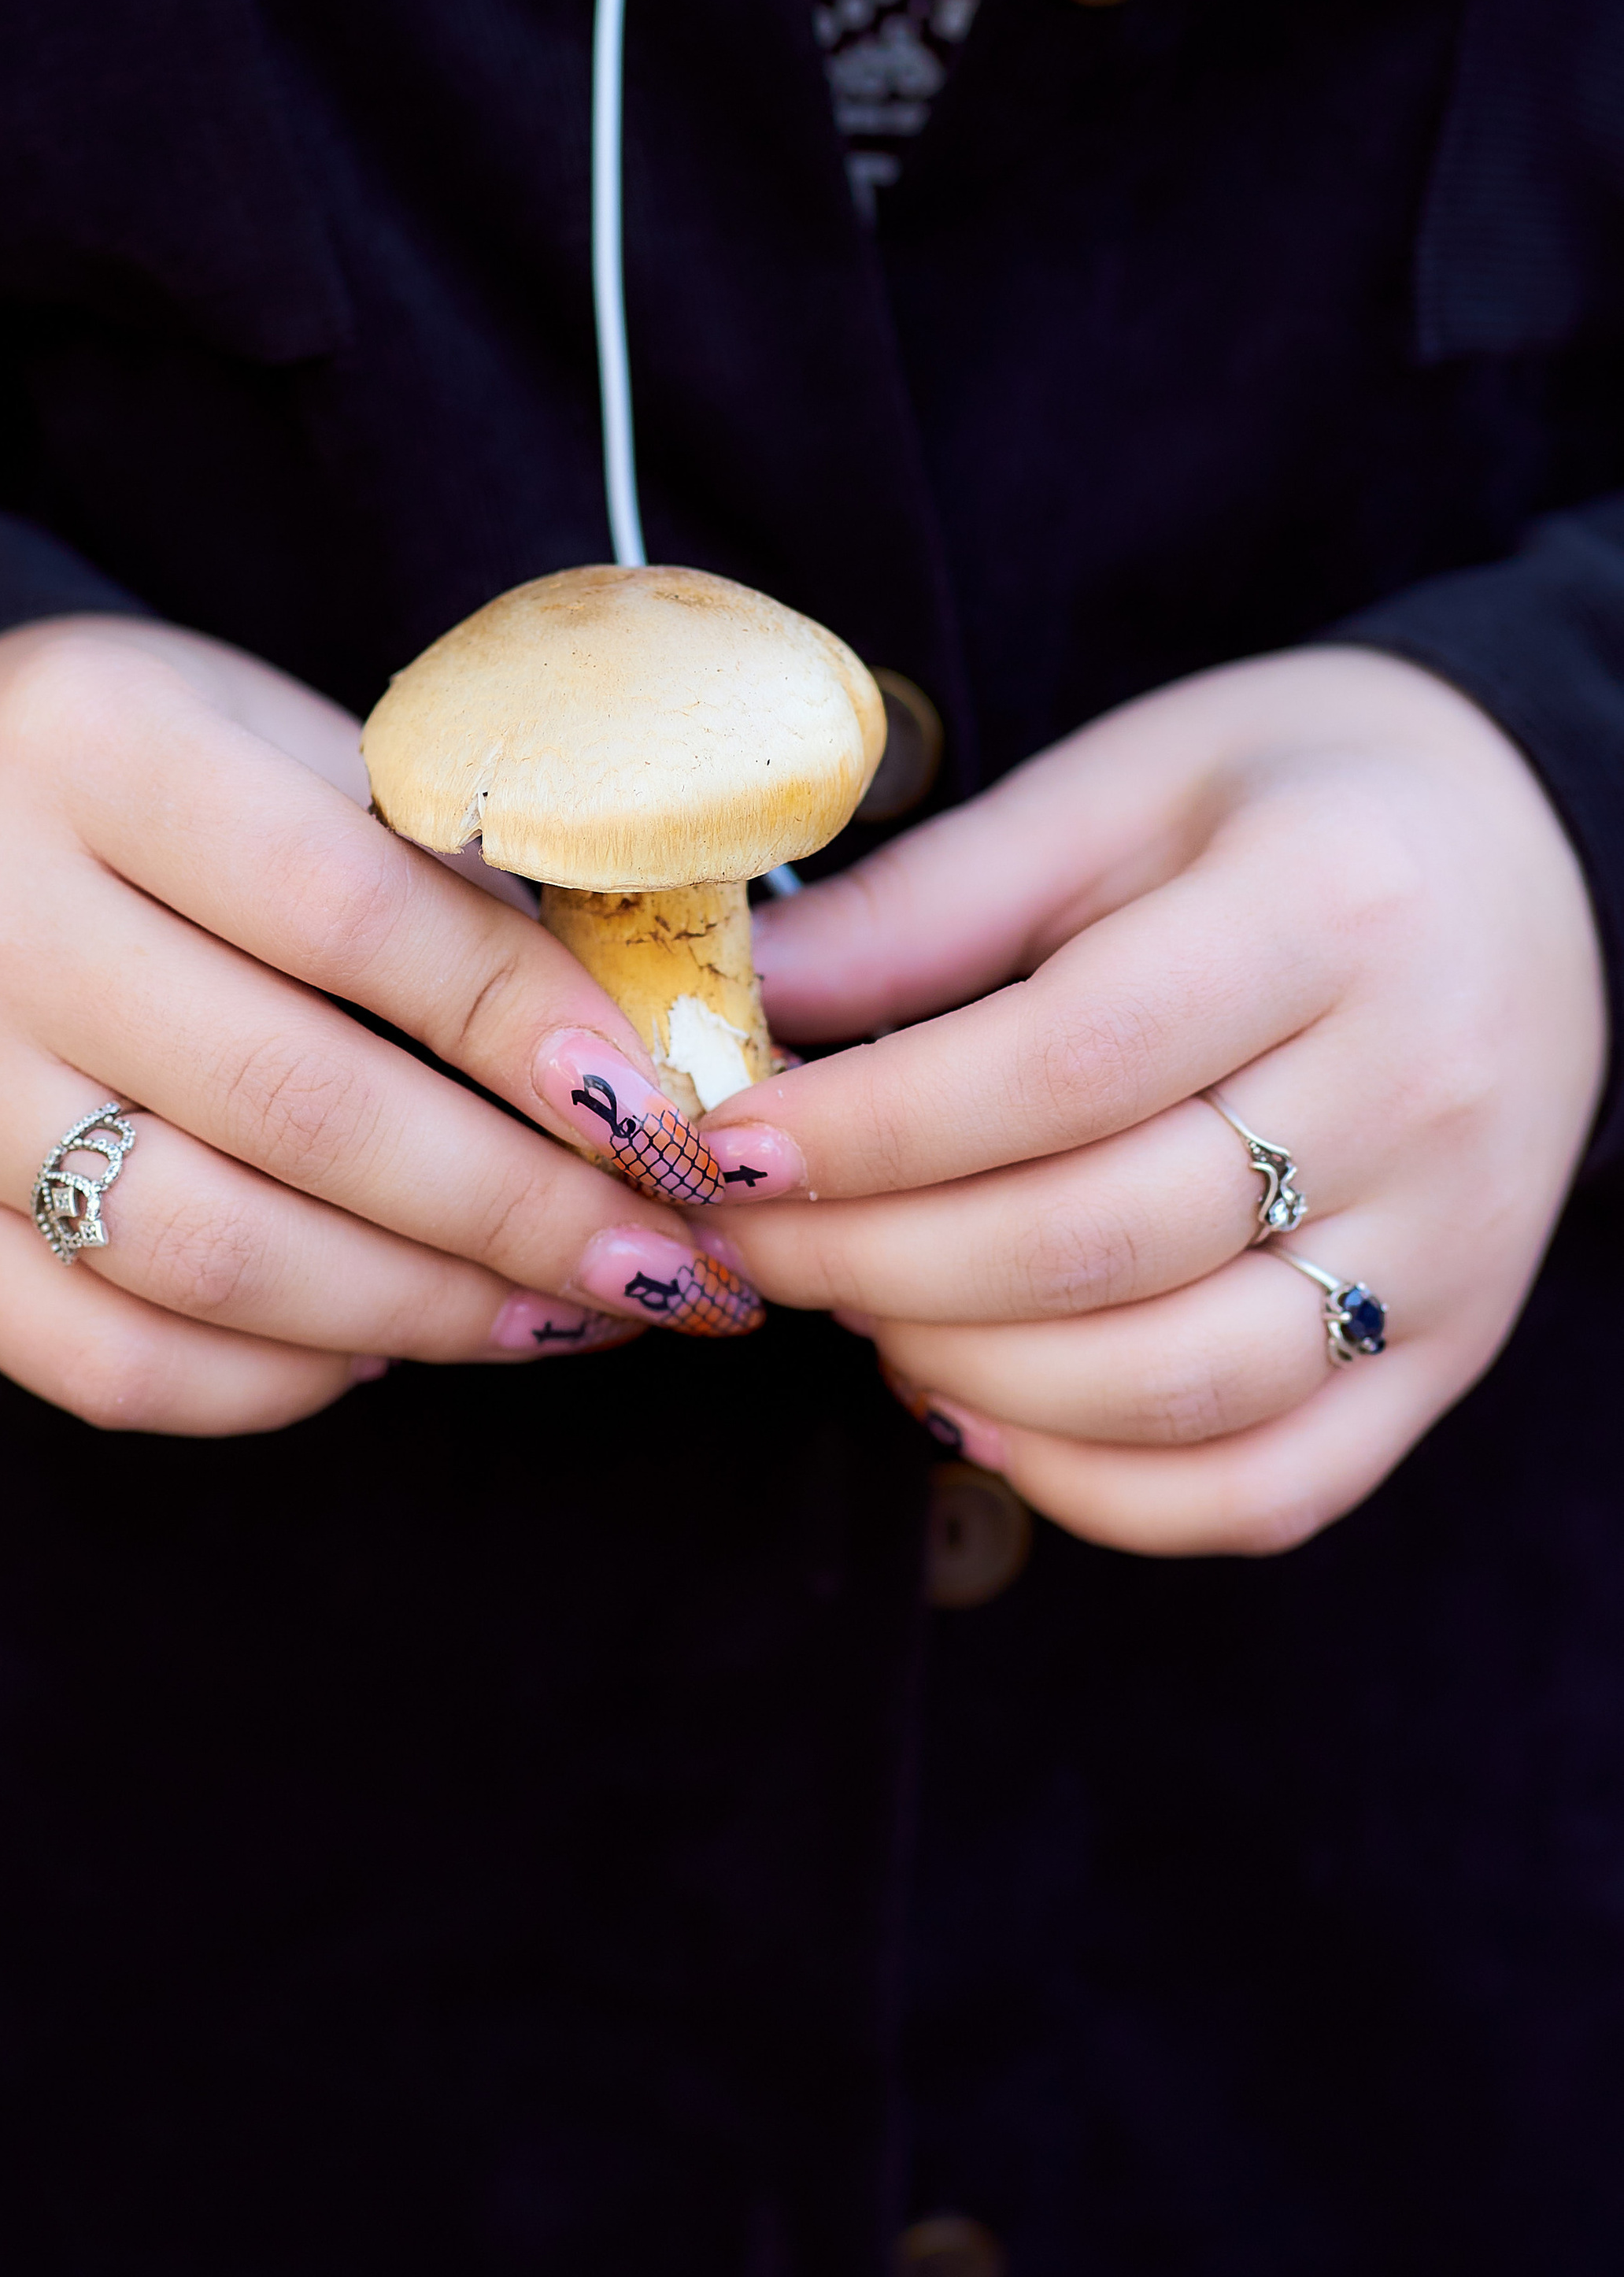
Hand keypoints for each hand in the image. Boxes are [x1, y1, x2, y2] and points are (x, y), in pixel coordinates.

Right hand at [0, 615, 758, 1433]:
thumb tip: (650, 1068)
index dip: (526, 1029)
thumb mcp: (293, 749)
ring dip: (423, 1312)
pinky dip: (274, 1385)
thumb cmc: (167, 787)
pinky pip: (109, 1364)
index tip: (666, 1120)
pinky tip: (382, 1352)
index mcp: (90, 743)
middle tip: (663, 1262)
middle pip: (294, 1108)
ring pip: (211, 1258)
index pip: (352, 913)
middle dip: (516, 1209)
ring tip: (561, 1315)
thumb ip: (445, 874)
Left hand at [689, 649, 1606, 1553]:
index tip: (733, 1149)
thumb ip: (936, 898)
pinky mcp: (1454, 1349)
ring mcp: (1446, 1246)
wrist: (1543, 863)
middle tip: (755, 1240)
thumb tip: (744, 1003)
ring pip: (1175, 1388)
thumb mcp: (1126, 786)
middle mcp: (1412, 1092)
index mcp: (1327, 910)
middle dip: (876, 1263)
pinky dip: (1100, 1489)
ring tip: (863, 1313)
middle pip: (1103, 1241)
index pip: (1063, 1064)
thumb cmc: (1300, 810)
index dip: (874, 1129)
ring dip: (970, 1379)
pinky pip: (1270, 1487)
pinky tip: (982, 1419)